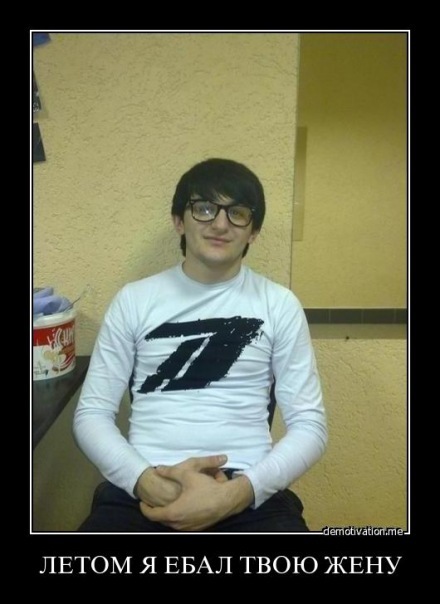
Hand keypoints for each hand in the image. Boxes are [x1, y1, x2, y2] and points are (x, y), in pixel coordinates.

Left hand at [139, 455, 253, 530]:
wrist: (228, 500)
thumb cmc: (207, 488)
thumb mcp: (188, 475)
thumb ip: (171, 471)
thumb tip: (158, 469)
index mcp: (173, 512)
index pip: (152, 515)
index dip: (145, 509)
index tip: (142, 503)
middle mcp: (179, 524)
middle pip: (162, 520)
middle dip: (156, 512)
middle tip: (152, 503)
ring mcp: (189, 528)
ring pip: (172, 524)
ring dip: (168, 515)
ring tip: (166, 505)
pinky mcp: (197, 528)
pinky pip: (182, 525)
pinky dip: (178, 518)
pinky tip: (182, 508)